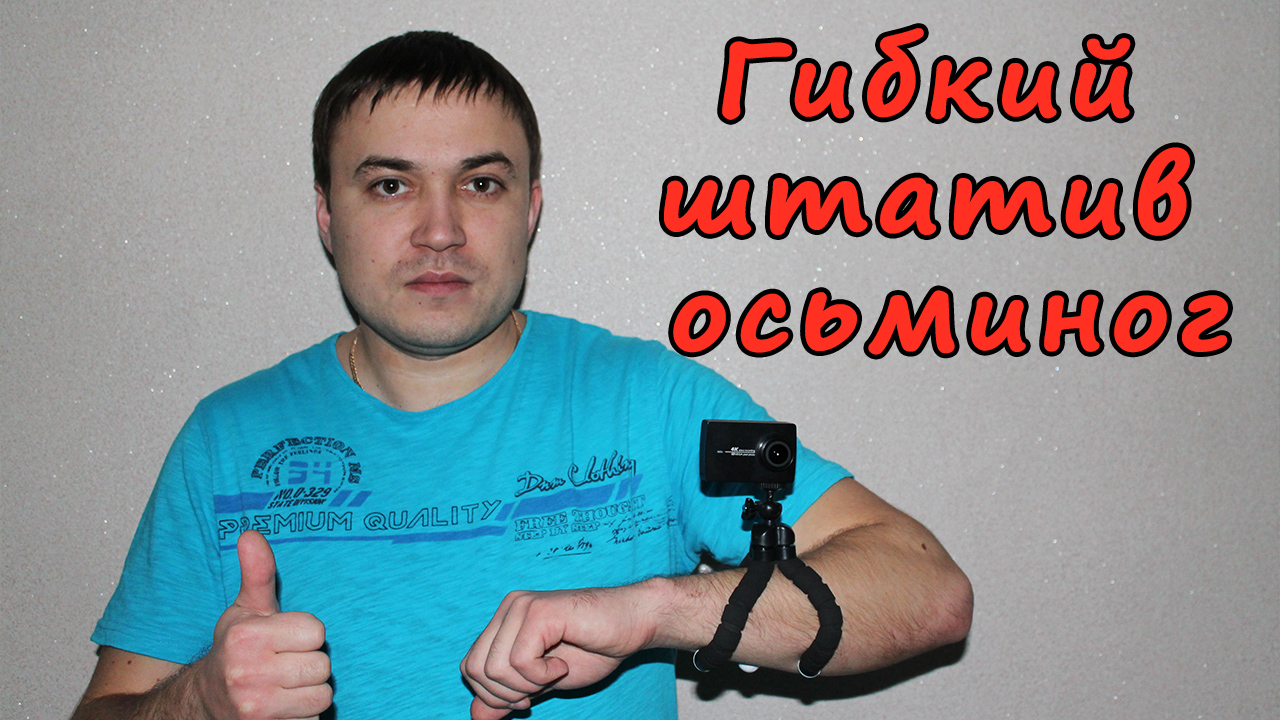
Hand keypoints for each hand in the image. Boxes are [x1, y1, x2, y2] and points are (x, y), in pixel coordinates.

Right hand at [194, 531, 331, 719]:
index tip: (285, 639)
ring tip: (285, 686)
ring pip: (321, 697)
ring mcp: (256, 709)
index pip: (316, 632)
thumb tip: (251, 534)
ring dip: (309, 693)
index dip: (305, 635)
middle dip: (309, 665)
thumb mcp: (245, 611)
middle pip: (322, 667)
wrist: (204, 702)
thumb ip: (257, 574)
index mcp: (247, 639)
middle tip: (285, 664)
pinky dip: (302, 717)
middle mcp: (248, 675)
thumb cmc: (234, 650)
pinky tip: (282, 708)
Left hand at [460, 583, 664, 719]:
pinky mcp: (539, 612)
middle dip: (506, 694)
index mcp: (504, 621)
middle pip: (475, 669)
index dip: (493, 694)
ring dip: (527, 685)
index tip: (526, 697)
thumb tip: (476, 716)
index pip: (470, 666)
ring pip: (495, 668)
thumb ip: (510, 696)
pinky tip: (562, 664)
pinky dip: (542, 675)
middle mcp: (508, 608)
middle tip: (539, 689)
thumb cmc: (593, 649)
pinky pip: (520, 660)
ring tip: (554, 673)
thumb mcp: (542, 682)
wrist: (632, 625)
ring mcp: (521, 607)